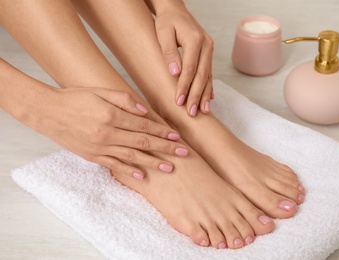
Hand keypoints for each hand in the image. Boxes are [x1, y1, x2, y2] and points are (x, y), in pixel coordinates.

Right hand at [37, 87, 188, 179]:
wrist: (47, 112)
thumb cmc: (74, 98)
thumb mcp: (100, 91)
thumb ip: (124, 100)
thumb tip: (145, 112)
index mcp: (111, 116)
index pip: (144, 126)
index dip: (162, 132)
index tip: (177, 137)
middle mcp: (107, 134)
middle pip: (142, 143)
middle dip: (165, 148)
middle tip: (183, 154)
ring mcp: (99, 147)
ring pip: (132, 157)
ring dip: (152, 163)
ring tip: (170, 168)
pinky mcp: (92, 156)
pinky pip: (114, 166)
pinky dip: (129, 171)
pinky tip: (143, 177)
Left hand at [153, 2, 213, 115]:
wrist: (176, 11)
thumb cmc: (166, 21)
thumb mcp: (163, 33)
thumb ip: (169, 52)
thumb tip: (175, 73)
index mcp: (195, 40)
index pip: (190, 69)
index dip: (184, 87)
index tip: (178, 102)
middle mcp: (206, 46)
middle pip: (202, 76)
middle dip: (196, 96)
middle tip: (191, 113)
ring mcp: (209, 50)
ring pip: (208, 76)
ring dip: (204, 95)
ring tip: (203, 112)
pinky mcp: (208, 54)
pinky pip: (209, 73)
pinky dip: (208, 87)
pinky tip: (208, 99)